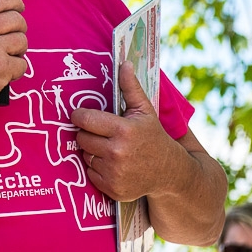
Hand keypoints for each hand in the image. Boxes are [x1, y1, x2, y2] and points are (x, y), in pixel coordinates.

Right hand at [0, 0, 27, 112]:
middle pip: (16, 19)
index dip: (14, 1)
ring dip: (18, 51)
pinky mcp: (1, 68)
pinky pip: (22, 63)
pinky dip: (16, 71)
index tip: (19, 7)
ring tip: (4, 58)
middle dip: (19, 29)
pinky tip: (2, 74)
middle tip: (11, 40)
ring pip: (22, 41)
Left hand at [72, 61, 179, 200]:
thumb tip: (124, 62)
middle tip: (102, 134)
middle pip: (81, 138)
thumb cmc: (154, 137)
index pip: (83, 119)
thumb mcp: (144, 111)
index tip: (85, 116)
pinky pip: (90, 173)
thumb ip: (130, 87)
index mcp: (123, 130)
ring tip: (110, 148)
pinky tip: (112, 164)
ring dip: (92, 151)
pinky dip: (97, 168)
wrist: (170, 173)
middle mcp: (117, 153)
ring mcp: (114, 173)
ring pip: (84, 155)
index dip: (81, 116)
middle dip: (88, 133)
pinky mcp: (112, 189)